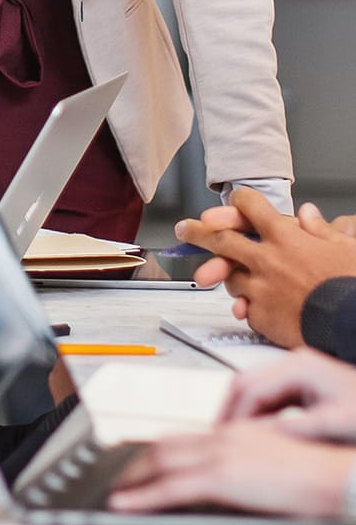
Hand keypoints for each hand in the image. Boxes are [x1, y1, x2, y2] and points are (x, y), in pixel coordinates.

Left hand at [107, 423, 353, 518]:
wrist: (335, 474)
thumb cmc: (316, 473)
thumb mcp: (276, 462)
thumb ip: (250, 465)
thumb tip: (233, 479)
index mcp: (238, 431)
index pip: (186, 436)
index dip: (159, 450)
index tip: (143, 462)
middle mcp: (224, 435)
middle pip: (166, 444)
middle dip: (138, 462)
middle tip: (120, 478)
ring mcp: (221, 453)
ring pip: (161, 461)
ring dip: (133, 478)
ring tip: (116, 494)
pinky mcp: (222, 475)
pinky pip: (171, 487)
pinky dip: (142, 496)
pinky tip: (125, 505)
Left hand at [176, 189, 355, 345]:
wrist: (350, 322)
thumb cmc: (350, 285)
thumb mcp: (344, 246)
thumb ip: (319, 230)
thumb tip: (308, 213)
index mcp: (285, 237)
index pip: (249, 207)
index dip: (238, 202)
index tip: (231, 203)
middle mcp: (266, 259)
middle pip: (220, 239)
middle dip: (198, 231)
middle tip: (184, 229)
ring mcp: (259, 287)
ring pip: (230, 276)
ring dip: (229, 274)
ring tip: (233, 277)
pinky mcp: (259, 314)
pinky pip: (243, 306)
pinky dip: (246, 305)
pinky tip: (251, 307)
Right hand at [223, 348, 355, 441]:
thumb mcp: (338, 422)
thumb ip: (300, 428)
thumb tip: (266, 436)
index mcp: (300, 367)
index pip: (251, 387)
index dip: (235, 415)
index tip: (225, 437)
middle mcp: (295, 364)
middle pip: (245, 382)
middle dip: (229, 410)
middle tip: (218, 436)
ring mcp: (297, 373)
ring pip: (253, 389)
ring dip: (241, 413)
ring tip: (232, 438)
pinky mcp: (301, 386)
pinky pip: (267, 397)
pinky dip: (256, 415)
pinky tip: (254, 434)